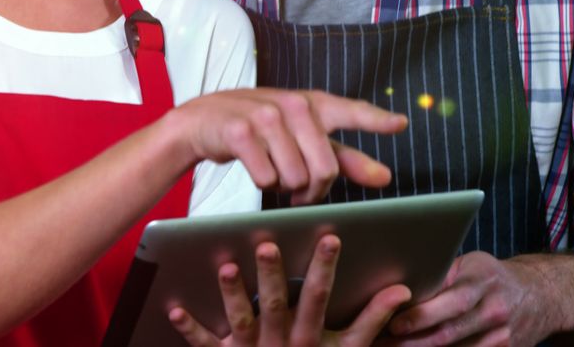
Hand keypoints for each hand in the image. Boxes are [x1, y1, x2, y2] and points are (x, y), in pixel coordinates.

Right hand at [166, 89, 407, 203]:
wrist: (204, 121)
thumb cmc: (262, 131)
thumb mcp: (304, 137)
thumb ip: (344, 157)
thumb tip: (385, 176)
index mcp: (314, 104)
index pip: (352, 111)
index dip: (376, 120)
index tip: (400, 124)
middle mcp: (294, 105)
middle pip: (325, 169)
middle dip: (314, 190)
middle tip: (301, 190)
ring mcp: (267, 117)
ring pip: (296, 178)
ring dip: (285, 187)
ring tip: (275, 171)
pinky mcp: (241, 132)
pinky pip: (266, 178)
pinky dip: (263, 183)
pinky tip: (255, 167)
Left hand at [169, 235, 411, 345]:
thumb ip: (372, 321)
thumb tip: (400, 291)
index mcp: (309, 338)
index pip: (319, 298)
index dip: (325, 270)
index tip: (330, 237)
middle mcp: (279, 343)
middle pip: (275, 305)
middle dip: (272, 275)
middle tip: (267, 244)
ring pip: (240, 321)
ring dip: (233, 295)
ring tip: (227, 268)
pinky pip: (203, 346)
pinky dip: (189, 329)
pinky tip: (173, 308)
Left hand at [383, 252, 554, 346]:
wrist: (540, 296)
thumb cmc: (494, 277)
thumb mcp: (471, 265)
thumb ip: (442, 277)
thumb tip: (402, 286)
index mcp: (484, 282)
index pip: (452, 302)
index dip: (422, 316)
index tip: (393, 324)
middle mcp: (494, 311)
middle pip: (449, 335)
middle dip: (412, 343)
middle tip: (381, 345)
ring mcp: (501, 338)